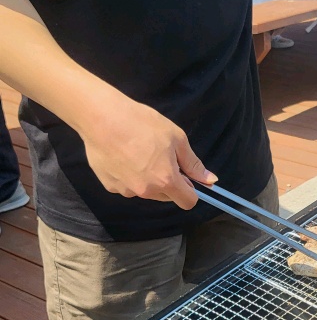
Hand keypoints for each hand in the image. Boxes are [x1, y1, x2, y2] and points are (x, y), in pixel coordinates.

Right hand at [80, 95, 216, 209]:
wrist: (102, 118)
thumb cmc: (142, 124)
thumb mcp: (176, 138)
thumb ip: (193, 163)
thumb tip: (212, 180)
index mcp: (166, 181)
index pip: (188, 202)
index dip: (190, 190)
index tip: (185, 175)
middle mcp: (146, 192)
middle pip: (166, 196)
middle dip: (168, 182)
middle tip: (160, 156)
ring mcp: (126, 191)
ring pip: (146, 191)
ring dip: (148, 179)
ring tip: (138, 153)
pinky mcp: (110, 186)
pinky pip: (127, 186)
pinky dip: (129, 176)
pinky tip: (123, 156)